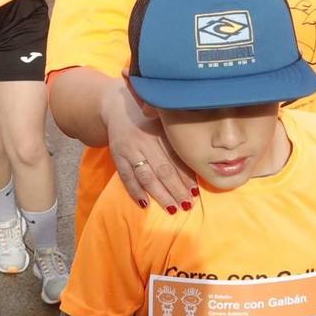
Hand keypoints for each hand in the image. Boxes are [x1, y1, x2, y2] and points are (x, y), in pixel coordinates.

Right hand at [101, 79, 192, 212]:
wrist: (117, 106)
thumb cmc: (148, 118)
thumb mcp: (164, 122)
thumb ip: (177, 140)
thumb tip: (199, 162)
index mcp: (160, 132)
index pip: (176, 158)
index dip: (186, 176)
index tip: (196, 191)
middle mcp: (145, 141)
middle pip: (163, 170)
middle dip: (176, 189)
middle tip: (187, 204)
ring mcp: (129, 150)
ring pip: (146, 176)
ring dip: (160, 194)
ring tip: (172, 208)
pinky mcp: (117, 157)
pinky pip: (126, 177)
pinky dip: (135, 192)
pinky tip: (145, 204)